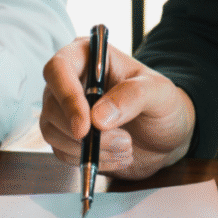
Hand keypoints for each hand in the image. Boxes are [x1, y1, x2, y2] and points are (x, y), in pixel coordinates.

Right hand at [40, 38, 195, 179]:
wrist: (165, 137)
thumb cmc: (162, 105)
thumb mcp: (159, 92)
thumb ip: (132, 96)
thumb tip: (97, 118)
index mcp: (88, 56)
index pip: (59, 69)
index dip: (67, 98)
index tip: (85, 127)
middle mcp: (70, 81)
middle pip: (51, 105)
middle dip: (84, 133)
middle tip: (124, 140)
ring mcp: (64, 111)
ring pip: (52, 132)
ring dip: (89, 149)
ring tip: (126, 148)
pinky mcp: (66, 137)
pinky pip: (62, 153)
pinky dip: (88, 160)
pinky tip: (116, 156)